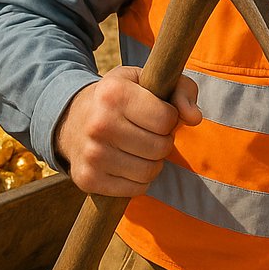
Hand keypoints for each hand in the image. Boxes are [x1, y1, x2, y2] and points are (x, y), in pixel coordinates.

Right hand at [54, 64, 202, 195]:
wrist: (73, 119)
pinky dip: (140, 180)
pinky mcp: (87, 179)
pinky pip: (135, 189)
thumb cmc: (122, 96)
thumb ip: (182, 90)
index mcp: (115, 93)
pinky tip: (130, 163)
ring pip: (149, 171)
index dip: (170, 118)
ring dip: (154, 162)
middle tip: (152, 133)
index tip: (159, 113)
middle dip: (164, 141)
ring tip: (142, 148)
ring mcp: (92, 154)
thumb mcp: (149, 80)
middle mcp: (99, 124)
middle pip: (160, 147)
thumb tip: (195, 118)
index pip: (166, 119)